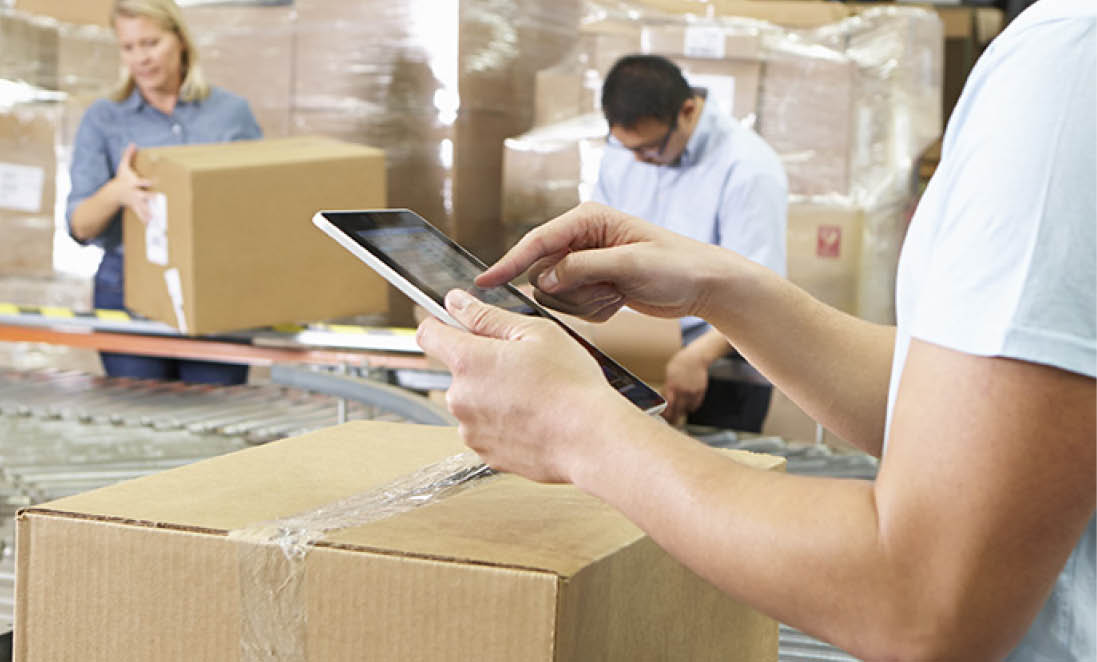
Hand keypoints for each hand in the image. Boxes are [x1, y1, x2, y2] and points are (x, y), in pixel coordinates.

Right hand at [113, 143, 152, 222]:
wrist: (113, 192)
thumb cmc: (122, 178)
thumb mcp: (123, 166)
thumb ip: (128, 155)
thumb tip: (132, 143)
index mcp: (133, 183)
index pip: (141, 182)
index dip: (148, 181)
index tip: (155, 181)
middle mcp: (134, 193)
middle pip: (143, 195)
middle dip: (150, 197)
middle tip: (158, 199)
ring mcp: (134, 201)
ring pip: (142, 207)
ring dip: (148, 212)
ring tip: (155, 218)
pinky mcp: (135, 207)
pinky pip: (140, 213)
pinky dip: (144, 218)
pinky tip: (150, 224)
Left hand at [415, 289, 632, 482]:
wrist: (591, 440)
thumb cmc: (571, 386)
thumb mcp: (536, 333)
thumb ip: (487, 316)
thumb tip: (456, 302)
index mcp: (468, 361)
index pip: (428, 334)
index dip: (441, 325)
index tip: (456, 325)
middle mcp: (460, 397)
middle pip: (458, 370)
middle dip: (482, 364)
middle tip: (523, 365)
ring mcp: (470, 429)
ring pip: (473, 401)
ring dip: (493, 395)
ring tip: (533, 396)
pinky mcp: (485, 454)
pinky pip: (486, 429)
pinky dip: (503, 423)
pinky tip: (533, 418)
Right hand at [477, 201, 729, 321]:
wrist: (704, 284)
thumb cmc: (677, 265)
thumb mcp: (631, 264)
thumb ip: (584, 268)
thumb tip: (544, 279)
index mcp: (588, 220)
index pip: (537, 242)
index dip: (508, 263)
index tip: (483, 282)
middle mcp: (581, 239)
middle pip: (544, 275)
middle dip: (572, 291)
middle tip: (609, 289)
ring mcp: (586, 264)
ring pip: (558, 296)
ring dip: (587, 303)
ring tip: (619, 293)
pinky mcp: (592, 285)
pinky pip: (575, 308)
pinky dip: (597, 311)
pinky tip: (621, 300)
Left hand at [662, 347, 709, 423]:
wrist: (695, 358)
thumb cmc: (680, 364)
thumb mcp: (668, 373)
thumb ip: (667, 387)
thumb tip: (663, 399)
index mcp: (672, 385)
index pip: (668, 405)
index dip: (666, 413)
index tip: (664, 417)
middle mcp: (683, 390)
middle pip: (678, 410)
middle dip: (673, 418)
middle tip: (670, 422)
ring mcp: (693, 391)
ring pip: (687, 409)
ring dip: (682, 413)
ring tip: (678, 415)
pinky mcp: (701, 392)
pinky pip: (695, 405)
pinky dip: (691, 407)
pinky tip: (687, 408)